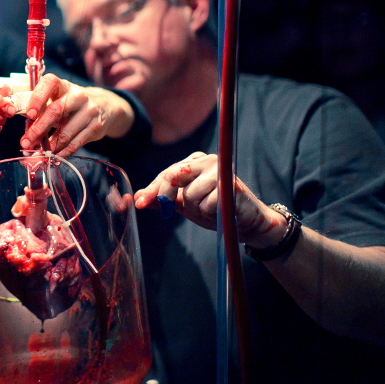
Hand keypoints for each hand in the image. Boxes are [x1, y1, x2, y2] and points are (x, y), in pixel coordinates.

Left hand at [20, 74, 133, 156]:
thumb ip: (41, 110)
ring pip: (65, 132)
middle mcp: (78, 95)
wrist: (104, 106)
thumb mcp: (58, 99)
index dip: (37, 98)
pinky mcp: (96, 127)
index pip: (49, 83)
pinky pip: (76, 143)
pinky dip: (63, 152)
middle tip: (25, 143)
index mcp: (63, 85)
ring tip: (37, 153)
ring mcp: (89, 111)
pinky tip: (54, 156)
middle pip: (55, 111)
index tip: (28, 114)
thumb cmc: (71, 103)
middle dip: (38, 129)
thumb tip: (26, 129)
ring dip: (49, 145)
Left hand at [133, 152, 285, 246]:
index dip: (152, 190)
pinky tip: (219, 212)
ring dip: (195, 210)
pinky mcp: (231, 185)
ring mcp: (221, 171)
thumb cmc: (215, 210)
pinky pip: (206, 204)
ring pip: (189, 194)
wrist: (248, 222)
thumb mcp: (185, 204)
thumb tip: (136, 197)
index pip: (167, 173)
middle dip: (167, 197)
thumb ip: (164, 199)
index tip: (139, 203)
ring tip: (208, 211)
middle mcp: (208, 160)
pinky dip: (209, 214)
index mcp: (196, 161)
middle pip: (174, 175)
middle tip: (169, 211)